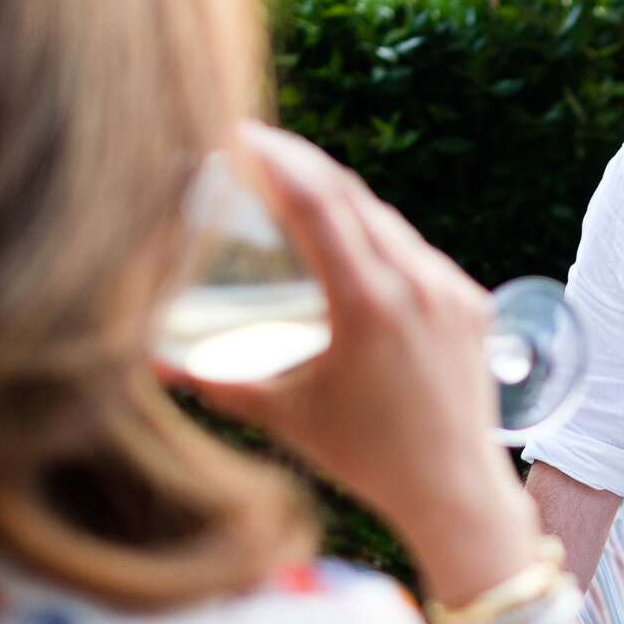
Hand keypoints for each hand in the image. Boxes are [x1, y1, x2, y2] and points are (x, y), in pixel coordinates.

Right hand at [170, 123, 535, 604]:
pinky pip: (419, 253)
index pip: (316, 202)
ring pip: (388, 222)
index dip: (276, 159)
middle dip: (302, 166)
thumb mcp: (287, 415)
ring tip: (299, 186)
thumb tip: (150, 362)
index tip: (241, 132)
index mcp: (369, 302)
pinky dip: (380, 238)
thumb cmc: (366, 459)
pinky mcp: (472, 302)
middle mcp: (417, 282)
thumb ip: (219, 380)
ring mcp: (451, 289)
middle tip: (258, 147)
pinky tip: (353, 241)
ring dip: (342, 199)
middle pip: (352, 197)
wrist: (455, 490)